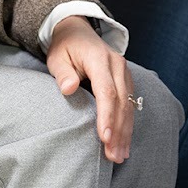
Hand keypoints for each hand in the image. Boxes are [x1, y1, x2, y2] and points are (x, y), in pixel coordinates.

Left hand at [46, 14, 133, 163]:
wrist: (78, 31)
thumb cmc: (65, 48)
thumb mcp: (57, 58)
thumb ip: (63, 73)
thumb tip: (68, 88)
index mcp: (99, 59)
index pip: (107, 91)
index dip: (107, 116)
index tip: (104, 137)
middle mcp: (117, 65)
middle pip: (122, 102)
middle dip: (118, 131)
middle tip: (113, 156)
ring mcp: (125, 73)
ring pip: (129, 106)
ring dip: (125, 132)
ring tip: (120, 156)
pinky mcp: (126, 81)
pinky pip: (130, 105)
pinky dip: (127, 125)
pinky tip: (124, 144)